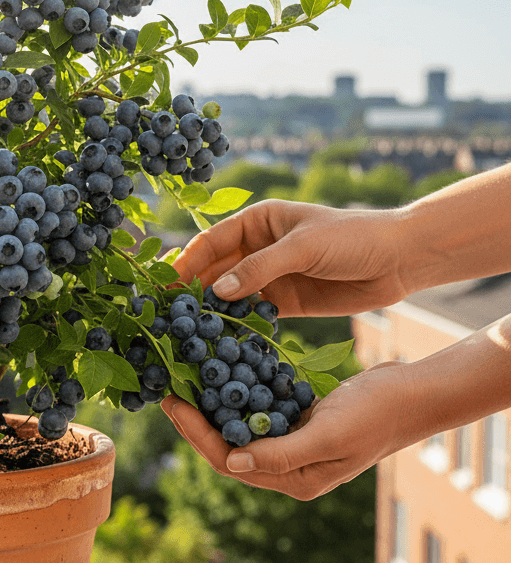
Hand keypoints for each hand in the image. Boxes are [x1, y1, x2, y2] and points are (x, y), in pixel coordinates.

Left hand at [161, 361, 419, 499]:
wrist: (414, 392)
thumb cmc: (377, 415)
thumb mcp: (329, 435)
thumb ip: (281, 453)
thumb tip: (232, 463)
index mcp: (294, 480)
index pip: (230, 462)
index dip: (197, 435)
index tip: (173, 405)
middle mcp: (289, 467)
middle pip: (227, 446)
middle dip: (196, 420)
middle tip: (168, 391)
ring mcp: (293, 443)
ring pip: (239, 427)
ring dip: (212, 406)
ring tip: (186, 380)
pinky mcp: (298, 420)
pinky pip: (257, 409)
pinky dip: (237, 393)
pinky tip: (220, 372)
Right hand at [171, 199, 411, 317]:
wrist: (399, 260)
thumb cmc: (352, 238)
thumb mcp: (302, 247)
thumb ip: (259, 269)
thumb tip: (215, 293)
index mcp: (257, 222)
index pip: (209, 242)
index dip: (184, 262)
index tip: (162, 285)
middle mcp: (257, 248)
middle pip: (213, 270)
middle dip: (189, 290)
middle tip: (164, 314)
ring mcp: (269, 277)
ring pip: (228, 295)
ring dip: (208, 311)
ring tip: (184, 332)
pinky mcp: (283, 302)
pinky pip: (250, 315)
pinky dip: (234, 326)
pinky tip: (219, 340)